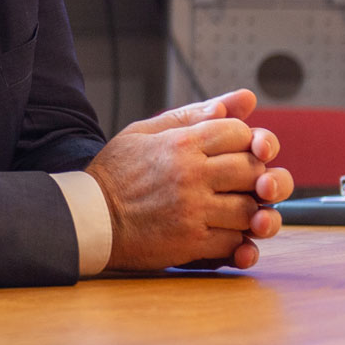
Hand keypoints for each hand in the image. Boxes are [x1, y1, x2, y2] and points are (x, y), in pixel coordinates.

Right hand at [84, 89, 293, 271]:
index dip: (245, 141)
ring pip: (250, 210)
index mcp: (180, 144)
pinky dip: (237, 240)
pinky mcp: (191, 243)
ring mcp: (192, 211)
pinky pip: (235, 242)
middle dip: (256, 176)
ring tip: (235, 209)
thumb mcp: (144, 132)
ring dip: (250, 212)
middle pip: (253, 170)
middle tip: (243, 183)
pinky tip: (223, 232)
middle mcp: (190, 175)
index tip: (235, 152)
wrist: (88, 219)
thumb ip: (192, 115)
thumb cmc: (116, 173)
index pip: (239, 133)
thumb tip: (244, 100)